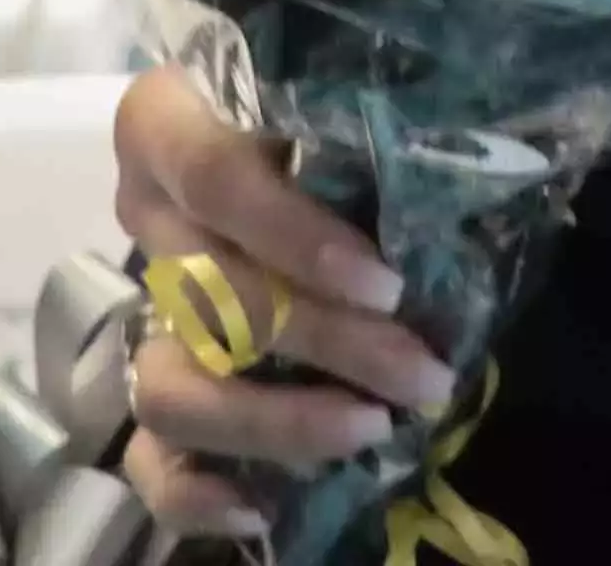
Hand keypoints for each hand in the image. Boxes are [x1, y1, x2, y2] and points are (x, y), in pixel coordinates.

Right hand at [112, 67, 462, 534]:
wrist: (286, 166)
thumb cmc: (340, 121)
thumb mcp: (355, 104)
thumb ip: (385, 125)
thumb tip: (470, 165)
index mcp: (170, 121)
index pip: (210, 175)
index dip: (293, 234)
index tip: (386, 283)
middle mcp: (145, 213)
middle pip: (214, 293)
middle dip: (329, 342)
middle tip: (423, 373)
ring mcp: (140, 308)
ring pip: (172, 384)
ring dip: (275, 419)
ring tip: (372, 428)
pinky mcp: (145, 388)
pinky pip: (147, 457)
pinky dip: (194, 491)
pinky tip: (263, 506)